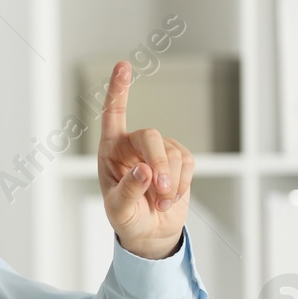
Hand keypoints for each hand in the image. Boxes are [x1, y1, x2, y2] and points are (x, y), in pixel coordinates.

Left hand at [97, 61, 190, 259]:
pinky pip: (187, 163)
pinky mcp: (179, 160)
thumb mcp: (119, 210)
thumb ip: (128, 190)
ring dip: (170, 182)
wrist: (149, 233)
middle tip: (160, 191)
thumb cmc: (126, 219)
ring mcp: (158, 150)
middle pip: (151, 137)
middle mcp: (133, 145)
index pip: (113, 114)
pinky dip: (181, 183)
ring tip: (159, 203)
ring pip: (172, 153)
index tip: (122, 65)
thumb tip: (144, 170)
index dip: (118, 90)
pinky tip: (169, 198)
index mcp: (110, 150)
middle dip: (159, 164)